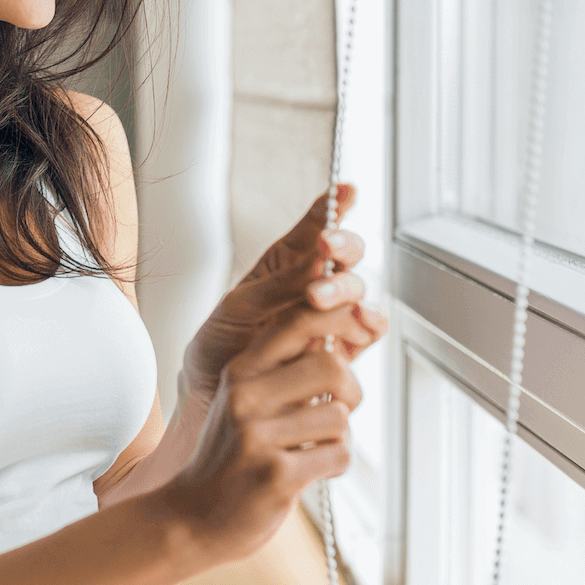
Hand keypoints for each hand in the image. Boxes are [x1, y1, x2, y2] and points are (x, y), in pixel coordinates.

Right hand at [159, 300, 374, 561]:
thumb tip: (331, 335)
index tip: (350, 335)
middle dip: (350, 392)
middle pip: (332, 366)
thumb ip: (281, 372)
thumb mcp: (242, 403)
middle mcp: (245, 396)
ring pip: (339, 417)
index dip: (336, 318)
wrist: (192, 518)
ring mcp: (258, 436)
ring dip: (339, 438)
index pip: (298, 319)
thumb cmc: (230, 457)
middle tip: (337, 411)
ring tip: (314, 450)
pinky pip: (338, 456)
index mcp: (240, 371)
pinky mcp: (277, 475)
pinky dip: (334, 466)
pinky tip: (310, 472)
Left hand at [178, 185, 385, 408]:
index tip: (346, 190)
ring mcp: (330, 317)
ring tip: (322, 295)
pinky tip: (361, 317)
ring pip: (358, 291)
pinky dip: (369, 320)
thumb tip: (319, 257)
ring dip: (348, 287)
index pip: (314, 228)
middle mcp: (313, 286)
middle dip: (342, 248)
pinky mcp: (341, 350)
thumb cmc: (221, 344)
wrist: (215, 395)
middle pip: (345, 257)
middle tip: (327, 250)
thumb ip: (280, 284)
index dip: (333, 206)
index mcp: (284, 265)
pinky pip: (367, 330)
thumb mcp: (239, 307)